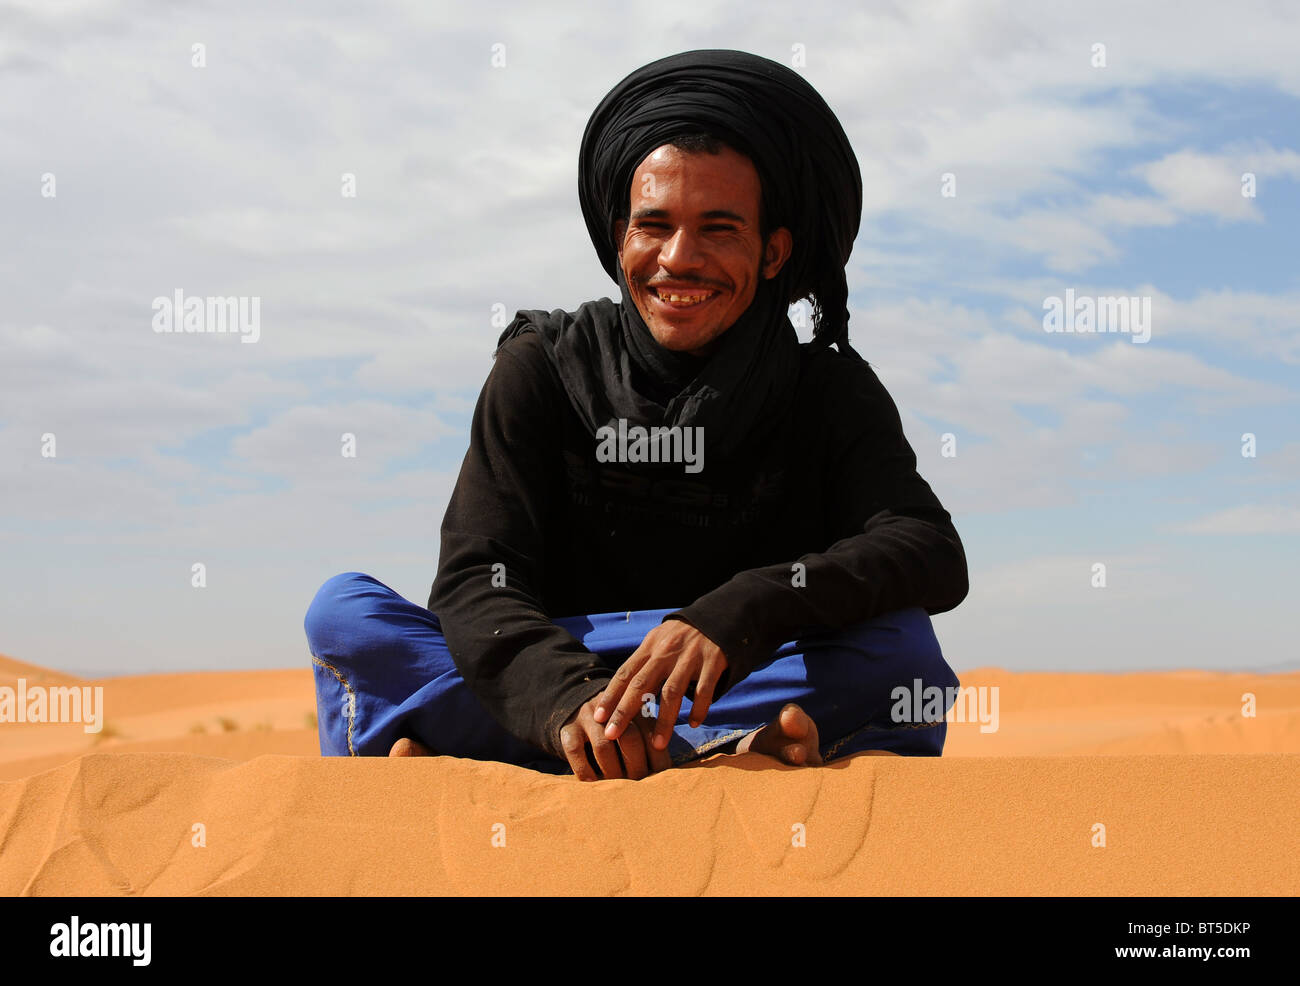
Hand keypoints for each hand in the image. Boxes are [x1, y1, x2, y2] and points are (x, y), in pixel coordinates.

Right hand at [558, 694, 668, 781]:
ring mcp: (589, 717)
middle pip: (630, 738)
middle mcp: (613, 709)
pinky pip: (575, 750)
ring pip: (603, 746)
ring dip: (613, 772)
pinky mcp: (568, 727)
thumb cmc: (616, 727)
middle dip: (637, 767)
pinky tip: (593, 784)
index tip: (661, 780)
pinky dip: (585, 770)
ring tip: (618, 790)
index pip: (651, 734)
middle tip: (640, 788)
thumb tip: (670, 773)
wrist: (577, 704)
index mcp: (635, 707)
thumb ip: (651, 740)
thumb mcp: (635, 724)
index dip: (658, 759)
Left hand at [594, 619, 727, 750]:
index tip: (597, 717)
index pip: (625, 673)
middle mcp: (666, 652)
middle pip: (641, 684)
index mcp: (650, 647)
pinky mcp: (712, 662)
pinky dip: (699, 708)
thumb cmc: (682, 636)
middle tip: (612, 735)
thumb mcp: (659, 641)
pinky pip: (704, 689)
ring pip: (672, 692)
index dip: (610, 695)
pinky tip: (693, 724)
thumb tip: (620, 692)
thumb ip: (643, 663)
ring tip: (657, 745)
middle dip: (624, 712)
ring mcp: (689, 657)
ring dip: (664, 720)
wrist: (718, 616)